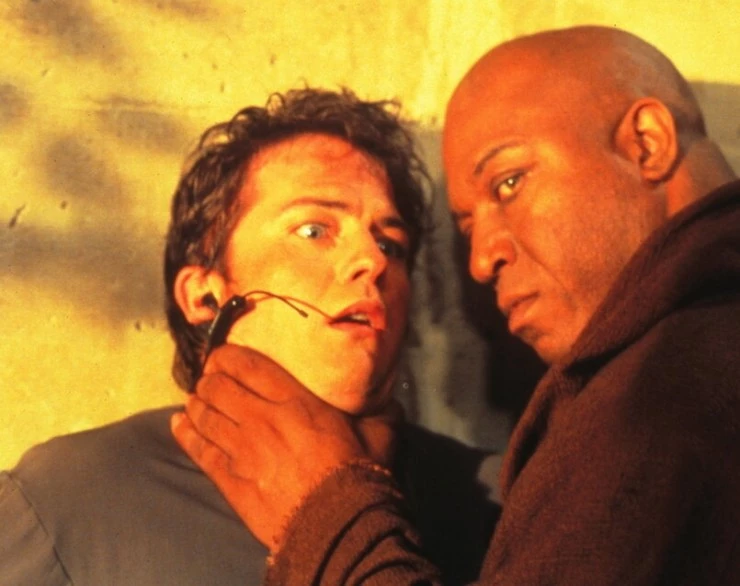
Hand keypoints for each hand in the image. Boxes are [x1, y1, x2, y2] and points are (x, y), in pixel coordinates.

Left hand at [170, 344, 401, 550]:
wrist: (338, 526)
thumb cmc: (360, 476)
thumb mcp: (379, 434)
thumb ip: (379, 412)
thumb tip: (391, 400)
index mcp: (296, 401)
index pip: (248, 366)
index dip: (228, 356)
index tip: (222, 354)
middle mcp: (262, 419)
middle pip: (219, 387)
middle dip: (209, 378)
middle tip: (210, 377)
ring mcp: (243, 450)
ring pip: (205, 415)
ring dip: (197, 403)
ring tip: (197, 398)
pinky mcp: (230, 480)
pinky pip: (199, 449)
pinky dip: (186, 433)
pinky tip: (179, 423)